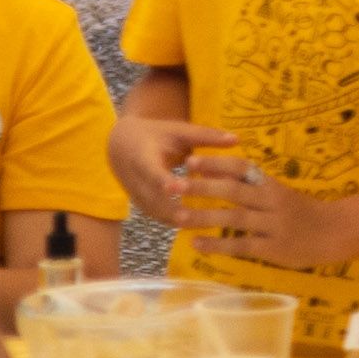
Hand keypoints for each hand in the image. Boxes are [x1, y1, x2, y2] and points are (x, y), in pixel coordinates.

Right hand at [108, 115, 238, 223]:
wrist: (122, 146)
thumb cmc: (155, 135)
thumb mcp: (178, 131)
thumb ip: (205, 136)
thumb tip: (236, 139)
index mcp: (143, 157)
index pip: (151, 172)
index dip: (163, 181)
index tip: (176, 187)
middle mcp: (136, 180)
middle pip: (153, 198)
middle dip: (173, 209)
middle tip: (195, 217)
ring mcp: (137, 196)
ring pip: (156, 212)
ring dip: (177, 219)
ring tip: (205, 225)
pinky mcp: (143, 206)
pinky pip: (160, 217)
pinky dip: (177, 222)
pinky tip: (201, 226)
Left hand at [176, 154, 358, 269]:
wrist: (336, 233)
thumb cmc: (304, 212)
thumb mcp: (281, 193)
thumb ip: (253, 186)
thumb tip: (216, 175)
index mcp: (273, 185)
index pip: (242, 169)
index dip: (216, 164)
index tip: (189, 161)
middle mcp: (272, 202)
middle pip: (234, 191)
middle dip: (201, 187)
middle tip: (172, 185)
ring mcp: (273, 226)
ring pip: (235, 218)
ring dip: (204, 216)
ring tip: (177, 216)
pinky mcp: (274, 249)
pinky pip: (242, 245)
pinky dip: (218, 245)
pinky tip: (197, 244)